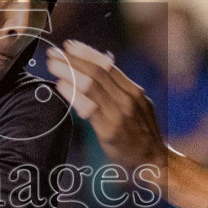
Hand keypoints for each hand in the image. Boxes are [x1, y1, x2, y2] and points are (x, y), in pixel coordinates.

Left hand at [45, 39, 165, 175]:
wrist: (155, 161)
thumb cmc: (142, 134)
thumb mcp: (137, 106)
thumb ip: (119, 90)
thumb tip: (100, 71)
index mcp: (133, 91)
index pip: (107, 66)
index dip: (87, 53)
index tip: (70, 45)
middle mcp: (127, 99)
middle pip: (97, 72)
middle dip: (73, 60)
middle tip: (53, 52)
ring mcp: (119, 114)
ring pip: (91, 85)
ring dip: (68, 72)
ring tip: (52, 65)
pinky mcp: (110, 130)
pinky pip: (88, 108)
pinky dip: (73, 94)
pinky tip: (60, 86)